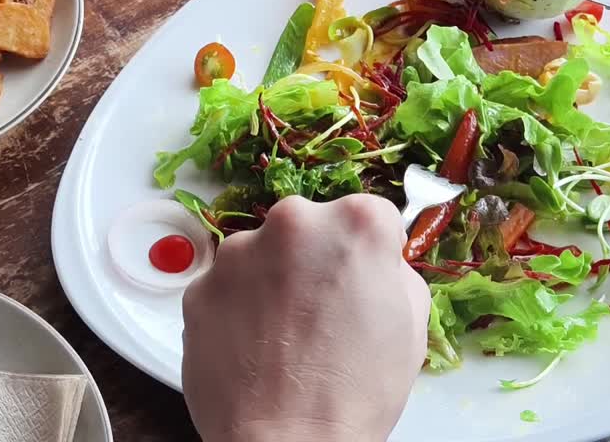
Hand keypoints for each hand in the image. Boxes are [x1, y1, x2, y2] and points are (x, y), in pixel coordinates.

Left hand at [182, 194, 429, 441]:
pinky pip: (227, 289)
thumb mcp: (410, 324)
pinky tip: (254, 349)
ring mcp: (238, 254)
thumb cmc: (357, 393)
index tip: (362, 281)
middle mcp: (292, 222)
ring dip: (272, 282)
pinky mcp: (199, 287)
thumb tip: (374, 264)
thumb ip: (392, 274)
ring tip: (284, 339)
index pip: (369, 216)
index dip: (368, 253)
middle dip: (314, 260)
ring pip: (262, 255)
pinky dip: (238, 310)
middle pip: (308, 227)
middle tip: (321, 312)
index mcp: (355, 222)